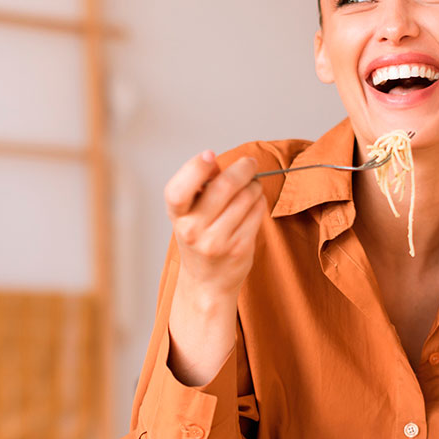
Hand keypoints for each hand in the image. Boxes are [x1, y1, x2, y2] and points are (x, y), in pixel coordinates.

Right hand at [165, 151, 265, 299]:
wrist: (207, 282)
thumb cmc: (199, 239)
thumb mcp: (189, 213)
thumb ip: (199, 186)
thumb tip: (215, 163)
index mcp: (177, 215)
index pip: (178, 190)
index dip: (195, 169)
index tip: (210, 155)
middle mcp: (193, 230)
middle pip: (224, 186)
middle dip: (242, 168)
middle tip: (249, 164)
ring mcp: (217, 241)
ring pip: (246, 197)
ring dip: (254, 186)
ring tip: (251, 188)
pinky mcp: (240, 247)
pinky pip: (258, 212)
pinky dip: (260, 201)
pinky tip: (254, 204)